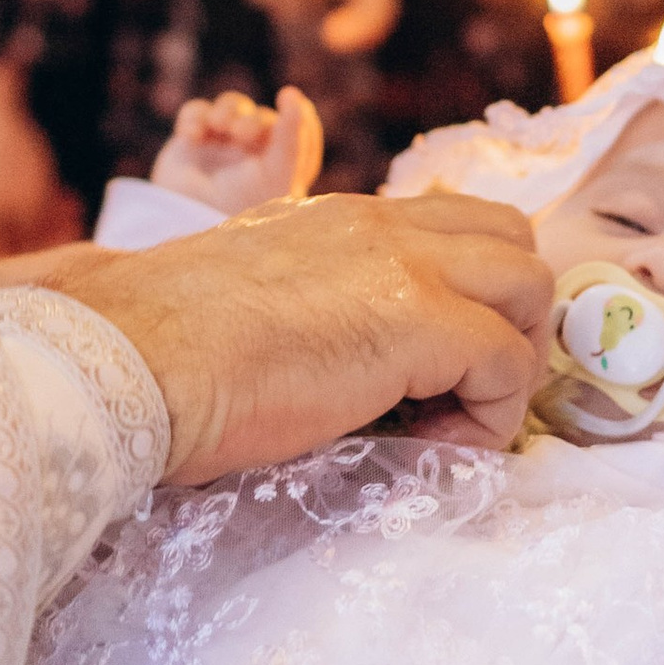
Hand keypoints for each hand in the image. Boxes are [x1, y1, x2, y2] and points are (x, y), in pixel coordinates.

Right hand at [0, 58, 86, 264]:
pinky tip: (62, 192)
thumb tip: (52, 253)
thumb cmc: (3, 155)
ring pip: (15, 219)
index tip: (71, 253)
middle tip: (78, 226)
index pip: (7, 268)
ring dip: (47, 216)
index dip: (42, 264)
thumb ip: (42, 234)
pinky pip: (11, 198)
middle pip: (11, 243)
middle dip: (48, 236)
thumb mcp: (32, 202)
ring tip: (74, 206)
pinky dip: (36, 199)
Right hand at [70, 191, 550, 481]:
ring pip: (531, 287)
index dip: (469, 293)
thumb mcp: (251, 301)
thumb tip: (342, 368)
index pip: (452, 226)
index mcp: (338, 220)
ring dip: (512, 361)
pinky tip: (437, 444)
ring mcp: (405, 265)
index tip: (435, 368)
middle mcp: (380, 225)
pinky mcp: (419, 320)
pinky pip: (508, 364)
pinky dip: (492, 414)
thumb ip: (311, 307)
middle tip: (467, 389)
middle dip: (513, 316)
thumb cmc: (164, 353)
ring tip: (456, 419)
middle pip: (513, 241)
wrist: (132, 360)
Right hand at [151, 86, 324, 217]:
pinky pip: (196, 111)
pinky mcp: (190, 142)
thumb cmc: (245, 206)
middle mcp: (253, 156)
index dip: (297, 112)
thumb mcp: (278, 172)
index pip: (300, 129)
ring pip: (231, 105)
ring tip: (218, 125)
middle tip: (241, 133)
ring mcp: (220, 147)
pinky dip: (194, 117)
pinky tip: (192, 136)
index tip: (289, 97)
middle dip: (252, 119)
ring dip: (227, 110)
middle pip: (260, 115)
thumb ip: (292, 135)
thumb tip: (292, 92)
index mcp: (282, 166)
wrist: (190, 225)